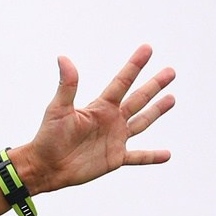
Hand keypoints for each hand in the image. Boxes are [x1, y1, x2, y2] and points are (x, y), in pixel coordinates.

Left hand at [10, 46, 174, 194]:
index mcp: (100, 107)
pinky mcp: (115, 158)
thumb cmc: (47, 137)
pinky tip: (167, 155)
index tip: (147, 48)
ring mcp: (115, 139)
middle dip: (154, 85)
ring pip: (142, 122)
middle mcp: (111, 120)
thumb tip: (63, 57)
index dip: (135, 65)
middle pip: (138, 99)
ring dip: (157, 111)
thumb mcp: (58, 109)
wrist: (44, 167)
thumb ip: (67, 84)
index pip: (122, 82)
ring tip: (172, 99)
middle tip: (171, 71)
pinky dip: (152, 156)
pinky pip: (138, 157)